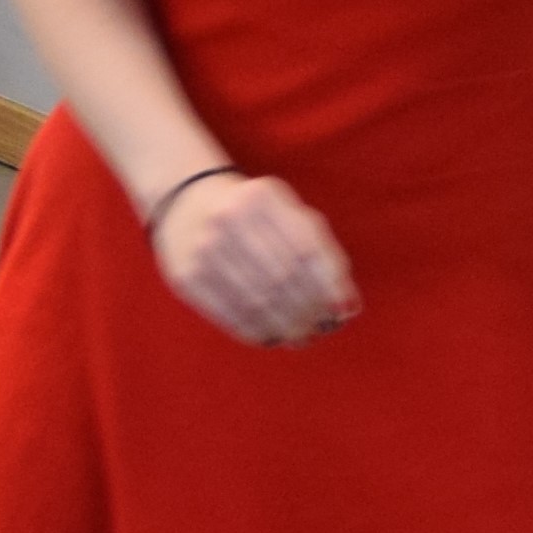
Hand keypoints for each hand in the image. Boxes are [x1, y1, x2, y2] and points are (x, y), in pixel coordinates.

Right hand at [151, 170, 358, 347]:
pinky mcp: (185, 275)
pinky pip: (229, 314)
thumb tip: (346, 307)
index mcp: (263, 195)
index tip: (344, 311)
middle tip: (322, 329)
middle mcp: (230, 217)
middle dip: (309, 311)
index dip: (329, 285)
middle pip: (283, 278)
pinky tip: (272, 337)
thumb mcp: (287, 214)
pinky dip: (256, 332)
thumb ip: (321, 252)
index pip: (307, 249)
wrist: (187, 202)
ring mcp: (204, 247)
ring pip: (257, 301)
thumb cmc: (254, 215)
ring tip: (302, 337)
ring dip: (287, 327)